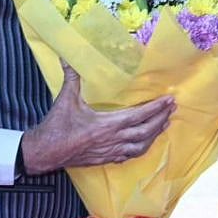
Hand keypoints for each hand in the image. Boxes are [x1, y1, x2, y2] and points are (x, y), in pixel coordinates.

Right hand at [21, 63, 175, 173]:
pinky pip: (130, 155)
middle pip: (147, 131)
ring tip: (164, 124)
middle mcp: (114, 139)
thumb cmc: (56, 127)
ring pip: (142, 146)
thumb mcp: (66, 100)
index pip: (140, 115)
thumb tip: (68, 58)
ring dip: (155, 135)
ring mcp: (111, 151)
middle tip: (172, 109)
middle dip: (161, 119)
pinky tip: (145, 143)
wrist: (45, 152)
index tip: (169, 100)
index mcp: (108, 124)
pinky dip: (142, 148)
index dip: (157, 108)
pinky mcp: (106, 159)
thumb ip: (71, 78)